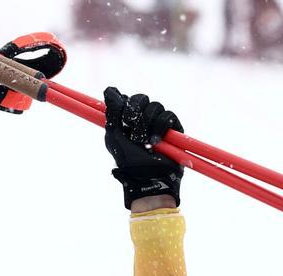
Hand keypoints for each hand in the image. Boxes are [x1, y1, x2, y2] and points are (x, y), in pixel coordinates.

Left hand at [103, 88, 183, 208]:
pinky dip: (160, 127)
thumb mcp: (114, 137)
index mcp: (126, 121)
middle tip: (132, 132)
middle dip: (134, 114)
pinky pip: (168, 116)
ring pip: (154, 106)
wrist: (147, 179)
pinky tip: (155, 142)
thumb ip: (112, 113)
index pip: (126, 100)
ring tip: (144, 142)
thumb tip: (109, 90)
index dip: (123, 105)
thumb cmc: (129, 162)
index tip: (121, 120)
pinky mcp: (174, 128)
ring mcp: (158, 123)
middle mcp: (142, 119)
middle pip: (140, 99)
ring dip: (146, 124)